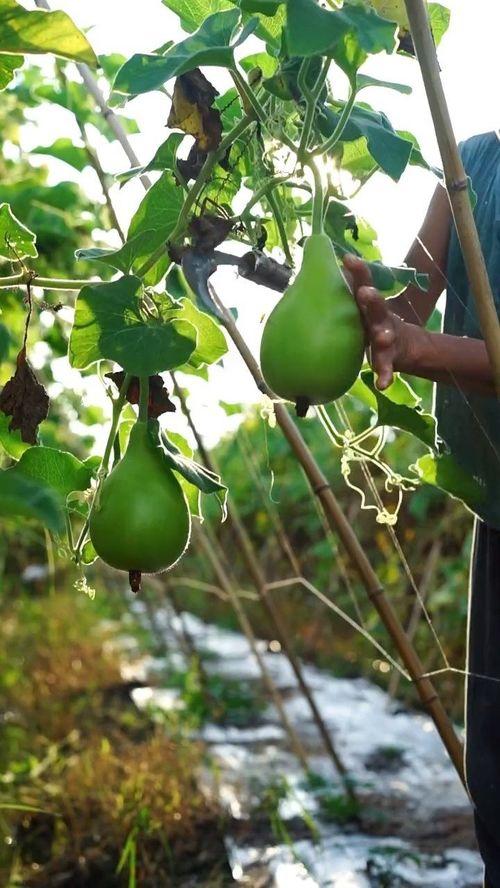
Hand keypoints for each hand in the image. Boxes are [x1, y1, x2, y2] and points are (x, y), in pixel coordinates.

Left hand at [342, 254, 414, 389]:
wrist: (404, 347)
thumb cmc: (370, 324)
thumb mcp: (358, 310)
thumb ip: (338, 297)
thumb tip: (308, 274)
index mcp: (369, 305)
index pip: (364, 283)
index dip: (358, 271)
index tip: (348, 258)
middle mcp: (380, 318)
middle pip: (376, 307)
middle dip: (372, 299)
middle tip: (365, 292)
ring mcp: (388, 338)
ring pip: (385, 336)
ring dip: (383, 335)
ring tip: (382, 337)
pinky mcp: (391, 359)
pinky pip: (387, 369)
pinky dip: (385, 375)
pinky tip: (381, 385)